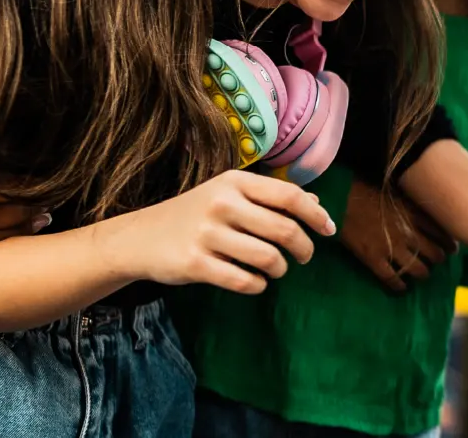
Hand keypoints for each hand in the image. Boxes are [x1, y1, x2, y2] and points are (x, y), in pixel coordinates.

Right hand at [97, 170, 335, 294]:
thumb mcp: (229, 195)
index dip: (316, 216)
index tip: (329, 231)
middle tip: (304, 257)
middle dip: (304, 248)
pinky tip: (257, 282)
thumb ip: (270, 198)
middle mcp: (222, 203)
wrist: (138, 238)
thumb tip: (316, 204)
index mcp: (235, 182)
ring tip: (277, 269)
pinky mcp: (194, 263)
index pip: (289, 196)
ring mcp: (206, 234)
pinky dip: (258, 285)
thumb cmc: (194, 215)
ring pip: (268, 257)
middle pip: (284, 229)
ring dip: (280, 269)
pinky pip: (243, 280)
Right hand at [339, 179, 451, 291]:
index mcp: (414, 215)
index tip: (452, 248)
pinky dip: (399, 287)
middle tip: (438, 261)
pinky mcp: (374, 259)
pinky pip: (392, 279)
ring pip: (418, 270)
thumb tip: (430, 212)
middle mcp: (408, 233)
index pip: (442, 234)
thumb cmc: (368, 191)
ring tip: (422, 274)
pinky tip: (402, 288)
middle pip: (435, 254)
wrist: (342, 198)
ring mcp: (391, 248)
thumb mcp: (398, 194)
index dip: (450, 244)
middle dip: (439, 260)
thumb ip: (414, 206)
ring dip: (423, 274)